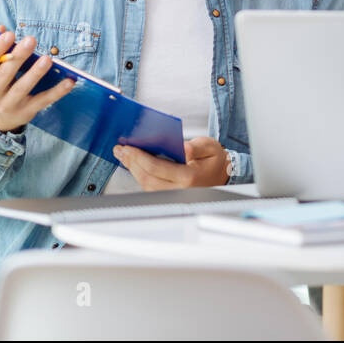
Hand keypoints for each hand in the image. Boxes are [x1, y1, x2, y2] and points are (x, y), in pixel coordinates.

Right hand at [0, 26, 75, 132]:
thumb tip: (0, 29)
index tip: (9, 33)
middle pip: (4, 74)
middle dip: (18, 56)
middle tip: (30, 40)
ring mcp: (8, 105)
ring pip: (23, 87)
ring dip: (36, 73)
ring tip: (47, 58)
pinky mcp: (26, 111)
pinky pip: (43, 100)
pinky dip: (57, 91)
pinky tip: (69, 81)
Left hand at [113, 137, 229, 189]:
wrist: (222, 174)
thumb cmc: (215, 160)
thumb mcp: (210, 147)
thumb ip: (197, 147)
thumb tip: (184, 148)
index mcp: (190, 177)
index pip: (157, 168)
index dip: (139, 158)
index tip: (128, 148)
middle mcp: (180, 190)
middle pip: (147, 179)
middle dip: (131, 163)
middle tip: (121, 150)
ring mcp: (174, 195)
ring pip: (146, 186)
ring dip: (132, 170)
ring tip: (123, 156)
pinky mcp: (170, 196)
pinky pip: (150, 188)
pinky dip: (139, 176)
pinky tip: (133, 165)